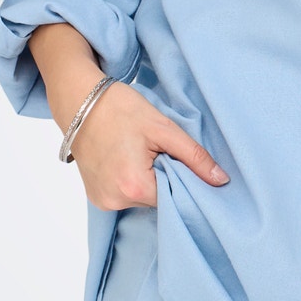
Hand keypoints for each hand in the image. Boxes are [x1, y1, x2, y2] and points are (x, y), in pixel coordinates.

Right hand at [68, 82, 230, 210]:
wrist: (79, 99)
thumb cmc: (120, 109)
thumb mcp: (163, 128)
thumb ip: (194, 156)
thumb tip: (221, 181)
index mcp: (133, 186)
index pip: (175, 197)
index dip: (184, 179)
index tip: (184, 162)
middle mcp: (115, 201)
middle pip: (158, 200)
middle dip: (166, 178)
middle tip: (161, 151)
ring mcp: (102, 201)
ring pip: (142, 198)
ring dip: (149, 180)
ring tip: (141, 153)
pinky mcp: (95, 197)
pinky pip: (125, 195)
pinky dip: (133, 182)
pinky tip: (128, 160)